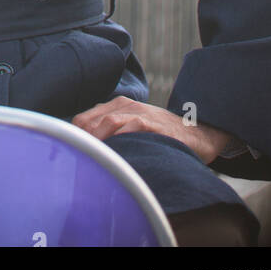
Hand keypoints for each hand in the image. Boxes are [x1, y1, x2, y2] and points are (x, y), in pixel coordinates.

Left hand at [71, 96, 233, 164]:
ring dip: (96, 141)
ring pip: (107, 122)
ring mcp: (139, 113)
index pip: (83, 120)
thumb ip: (112, 132)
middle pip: (90, 121)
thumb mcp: (133, 126)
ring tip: (89, 160)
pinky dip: (119, 141)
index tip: (72, 157)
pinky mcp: (153, 124)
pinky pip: (131, 129)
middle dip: (81, 141)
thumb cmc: (161, 134)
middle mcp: (124, 106)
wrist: (197, 133)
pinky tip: (113, 156)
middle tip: (77, 163)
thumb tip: (87, 152)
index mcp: (116, 106)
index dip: (75, 139)